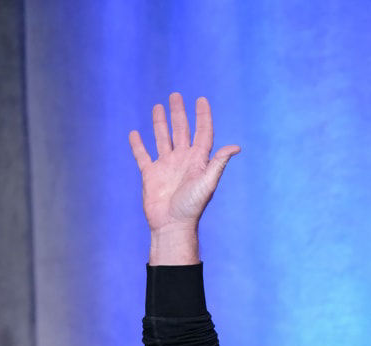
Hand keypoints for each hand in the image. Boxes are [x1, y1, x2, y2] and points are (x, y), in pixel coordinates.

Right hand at [128, 92, 239, 263]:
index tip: (201, 99)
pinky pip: (142, 156)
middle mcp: (182, 160)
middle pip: (181, 131)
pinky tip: (134, 134)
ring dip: (160, 123)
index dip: (202, 116)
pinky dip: (138, 145)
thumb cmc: (192, 207)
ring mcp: (166, 167)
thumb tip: (236, 146)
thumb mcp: (208, 182)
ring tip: (158, 106)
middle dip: (179, 113)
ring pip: (162, 139)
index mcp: (198, 160)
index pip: (202, 133)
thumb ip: (218, 163)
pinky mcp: (150, 175)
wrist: (172, 225)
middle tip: (176, 95)